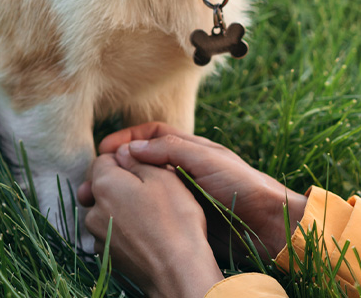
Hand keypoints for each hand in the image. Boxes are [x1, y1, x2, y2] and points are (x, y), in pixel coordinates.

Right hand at [80, 122, 307, 260]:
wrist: (268, 224)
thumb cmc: (242, 185)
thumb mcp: (207, 160)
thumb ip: (172, 149)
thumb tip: (132, 147)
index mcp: (191, 149)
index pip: (152, 135)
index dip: (126, 138)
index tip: (104, 150)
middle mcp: (184, 169)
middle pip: (143, 162)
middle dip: (117, 167)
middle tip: (93, 180)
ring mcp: (183, 195)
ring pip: (145, 188)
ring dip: (122, 192)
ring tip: (98, 202)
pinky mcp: (184, 219)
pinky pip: (154, 212)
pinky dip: (135, 213)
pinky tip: (120, 222)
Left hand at [83, 153, 222, 297]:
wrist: (178, 271)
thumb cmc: (175, 219)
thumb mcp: (163, 176)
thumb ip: (137, 159)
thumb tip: (122, 151)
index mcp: (105, 185)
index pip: (104, 158)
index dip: (125, 157)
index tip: (145, 165)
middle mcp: (94, 211)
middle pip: (102, 185)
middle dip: (122, 183)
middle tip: (151, 188)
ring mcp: (99, 236)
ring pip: (107, 210)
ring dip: (123, 207)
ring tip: (153, 213)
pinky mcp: (108, 256)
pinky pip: (113, 232)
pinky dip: (126, 229)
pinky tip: (148, 233)